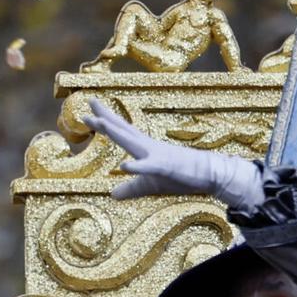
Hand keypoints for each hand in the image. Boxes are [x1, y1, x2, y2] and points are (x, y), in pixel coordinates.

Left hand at [84, 98, 263, 207]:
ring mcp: (157, 155)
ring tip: (98, 122)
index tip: (89, 111)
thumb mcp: (150, 185)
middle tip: (90, 102)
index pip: (122, 132)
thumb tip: (112, 195)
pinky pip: (149, 167)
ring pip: (132, 142)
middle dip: (106, 118)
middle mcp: (148, 147)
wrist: (208, 173)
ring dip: (115, 132)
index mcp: (144, 149)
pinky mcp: (166, 167)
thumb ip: (131, 188)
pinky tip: (124, 165)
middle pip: (123, 130)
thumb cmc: (180, 176)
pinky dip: (137, 166)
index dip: (106, 121)